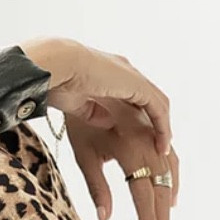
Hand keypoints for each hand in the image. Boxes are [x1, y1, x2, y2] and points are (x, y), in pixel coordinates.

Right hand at [19, 37, 171, 157]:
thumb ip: (93, 112)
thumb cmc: (56, 84)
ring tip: (162, 151)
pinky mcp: (137, 84)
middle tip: (158, 147)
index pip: (133, 96)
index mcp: (109, 73)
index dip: (140, 118)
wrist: (57, 68)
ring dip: (162, 128)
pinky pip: (158, 108)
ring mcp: (132, 76)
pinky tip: (161, 146)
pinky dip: (163, 128)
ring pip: (158, 104)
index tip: (142, 139)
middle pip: (149, 99)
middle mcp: (124, 71)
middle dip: (156, 124)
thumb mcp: (77, 103)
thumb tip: (109, 123)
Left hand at [64, 99, 179, 219]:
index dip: (149, 217)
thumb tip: (106, 219)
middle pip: (161, 183)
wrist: (77, 73)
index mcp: (130, 146)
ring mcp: (150, 127)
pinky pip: (166, 148)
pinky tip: (169, 180)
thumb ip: (97, 186)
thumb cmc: (75, 118)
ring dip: (170, 191)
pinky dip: (171, 167)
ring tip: (170, 211)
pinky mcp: (150, 119)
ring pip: (169, 166)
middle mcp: (146, 136)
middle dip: (162, 215)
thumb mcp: (84, 154)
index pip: (144, 190)